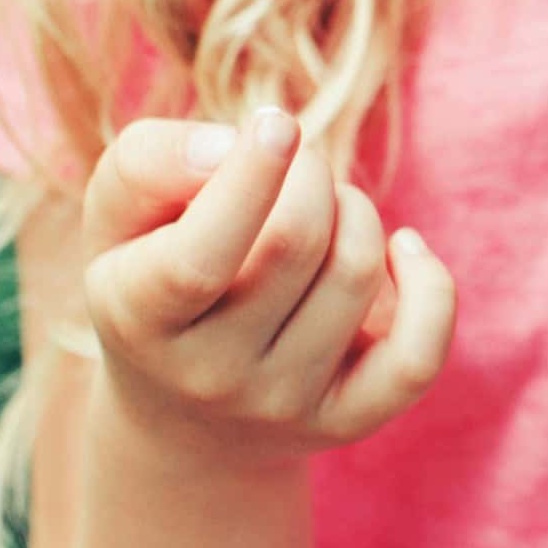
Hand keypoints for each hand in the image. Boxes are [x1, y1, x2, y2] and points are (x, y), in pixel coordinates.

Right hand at [80, 108, 455, 473]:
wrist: (176, 419)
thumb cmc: (150, 275)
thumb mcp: (118, 215)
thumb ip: (150, 162)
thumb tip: (229, 146)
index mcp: (139, 320)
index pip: (200, 258)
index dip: (250, 178)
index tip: (276, 124)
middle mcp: (208, 377)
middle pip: (296, 242)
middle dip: (309, 172)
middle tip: (294, 159)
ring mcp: (280, 407)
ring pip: (355, 274)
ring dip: (352, 208)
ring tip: (321, 207)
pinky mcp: (345, 423)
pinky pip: (417, 357)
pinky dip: (429, 285)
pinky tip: (401, 249)